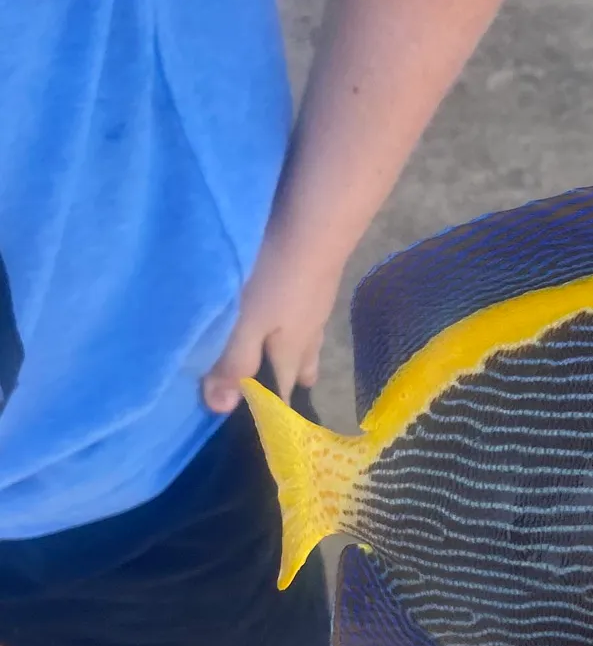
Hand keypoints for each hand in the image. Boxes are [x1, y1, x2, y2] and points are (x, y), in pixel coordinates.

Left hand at [201, 218, 343, 411]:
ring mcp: (317, 300)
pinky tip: (297, 304)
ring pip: (311, 333)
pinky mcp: (319, 273)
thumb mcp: (246, 322)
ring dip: (303, 346)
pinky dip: (302, 316)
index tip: (270, 423)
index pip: (283, 386)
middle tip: (292, 386)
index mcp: (290, 348)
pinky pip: (311, 307)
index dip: (276, 406)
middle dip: (295, 377)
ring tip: (298, 352)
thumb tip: (220, 409)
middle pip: (304, 361)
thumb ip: (232, 361)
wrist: (317, 222)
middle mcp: (309, 329)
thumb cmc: (277, 277)